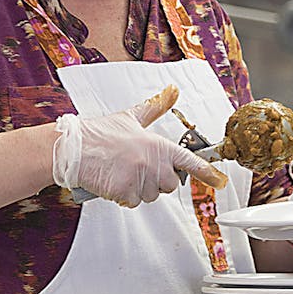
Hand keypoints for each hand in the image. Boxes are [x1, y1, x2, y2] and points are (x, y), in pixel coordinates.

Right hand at [52, 85, 222, 207]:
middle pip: (169, 185)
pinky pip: (132, 202)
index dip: (206, 172)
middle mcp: (152, 162)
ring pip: (150, 196)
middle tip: (134, 168)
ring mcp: (140, 178)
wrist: (73, 148)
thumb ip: (155, 107)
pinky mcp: (126, 192)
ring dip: (137, 189)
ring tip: (119, 172)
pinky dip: (122, 196)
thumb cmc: (99, 133)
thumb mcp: (130, 117)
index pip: (188, 160)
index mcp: (157, 144)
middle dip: (154, 181)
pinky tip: (112, 181)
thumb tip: (172, 90)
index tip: (219, 181)